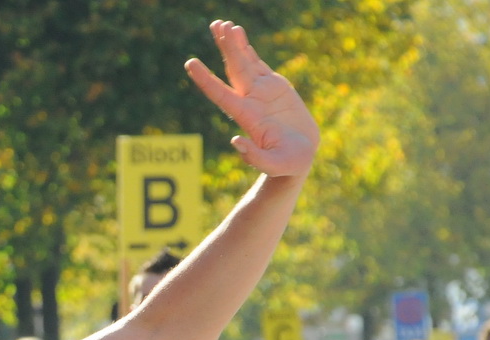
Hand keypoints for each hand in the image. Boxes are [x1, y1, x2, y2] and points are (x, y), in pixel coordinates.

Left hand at [184, 21, 318, 177]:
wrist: (299, 157)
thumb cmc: (287, 164)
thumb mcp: (274, 165)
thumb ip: (255, 157)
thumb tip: (235, 141)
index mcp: (247, 116)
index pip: (221, 93)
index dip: (205, 79)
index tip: (190, 64)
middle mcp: (249, 100)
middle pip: (233, 69)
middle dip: (224, 48)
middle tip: (215, 25)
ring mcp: (261, 92)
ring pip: (244, 62)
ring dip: (234, 44)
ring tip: (224, 24)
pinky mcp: (274, 87)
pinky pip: (257, 64)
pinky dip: (248, 50)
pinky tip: (238, 36)